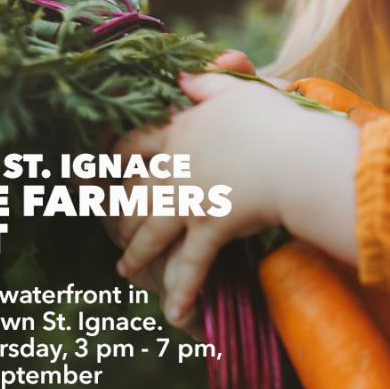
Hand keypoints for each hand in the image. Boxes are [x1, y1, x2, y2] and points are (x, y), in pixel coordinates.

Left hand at [112, 70, 309, 329]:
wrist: (293, 157)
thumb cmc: (270, 119)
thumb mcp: (237, 90)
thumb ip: (208, 82)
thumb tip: (185, 74)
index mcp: (177, 132)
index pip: (133, 144)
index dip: (113, 158)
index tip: (96, 170)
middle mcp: (174, 169)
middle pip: (134, 194)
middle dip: (118, 215)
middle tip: (110, 230)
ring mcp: (188, 202)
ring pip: (151, 231)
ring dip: (136, 253)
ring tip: (123, 270)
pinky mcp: (209, 229)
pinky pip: (191, 265)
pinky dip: (182, 290)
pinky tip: (173, 314)